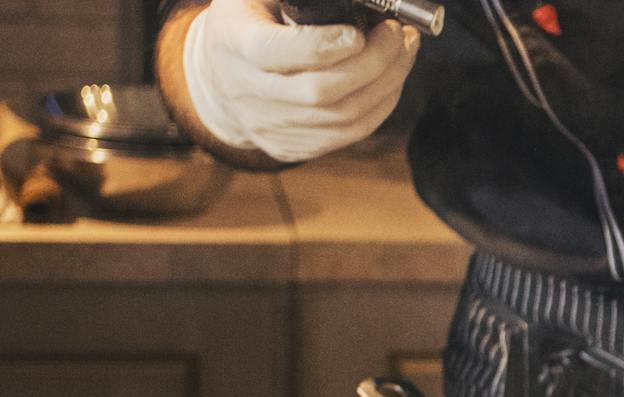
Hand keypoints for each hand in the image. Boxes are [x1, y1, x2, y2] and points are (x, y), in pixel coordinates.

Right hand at [182, 0, 418, 163]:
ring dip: (387, 84)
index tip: (360, 31)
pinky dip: (380, 106)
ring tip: (404, 51)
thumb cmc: (247, 21)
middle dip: (373, 63)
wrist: (219, 76)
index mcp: (235, 43)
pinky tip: (392, 79)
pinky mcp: (291, 147)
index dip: (325, 45)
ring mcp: (271, 126)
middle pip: (321, 92)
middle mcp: (249, 92)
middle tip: (398, 36)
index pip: (276, 52)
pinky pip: (349, 134)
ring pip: (344, 118)